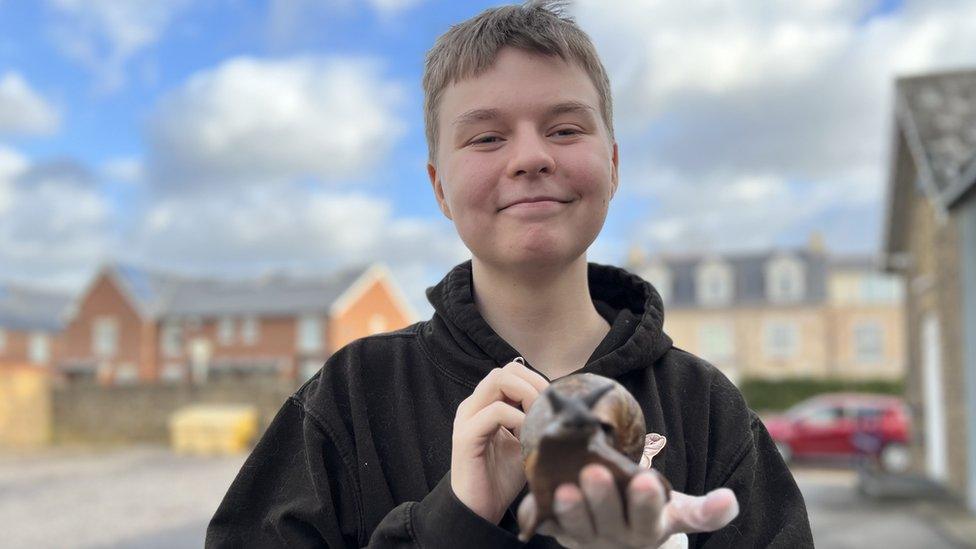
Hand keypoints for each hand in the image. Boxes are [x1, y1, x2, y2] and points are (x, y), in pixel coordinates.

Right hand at [451, 360, 548, 523]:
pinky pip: (494, 412)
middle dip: (533, 384)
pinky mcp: (466, 436)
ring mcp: (467, 418)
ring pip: (497, 381)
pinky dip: (517, 417)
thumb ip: (534, 421)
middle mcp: (474, 405)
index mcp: (486, 404)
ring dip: (526, 394)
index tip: (554, 402)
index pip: (511, 371)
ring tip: (538, 418)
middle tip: (549, 408)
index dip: (536, 380)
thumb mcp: (524, 442)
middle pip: (505, 370)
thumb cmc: (502, 477)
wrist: (480, 509)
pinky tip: (527, 435)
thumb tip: (565, 407)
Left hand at [517, 436, 738, 547]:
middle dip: (602, 497)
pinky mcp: (559, 531)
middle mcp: (618, 536)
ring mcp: (586, 537)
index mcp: (649, 527)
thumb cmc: (648, 509)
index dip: (645, 501)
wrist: (618, 534)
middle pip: (609, 519)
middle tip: (594, 472)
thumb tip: (730, 502)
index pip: (649, 517)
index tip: (643, 481)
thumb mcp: (678, 511)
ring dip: (569, 509)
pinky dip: (536, 516)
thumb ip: (704, 510)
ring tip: (563, 489)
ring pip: (576, 526)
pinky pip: (544, 524)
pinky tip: (532, 505)